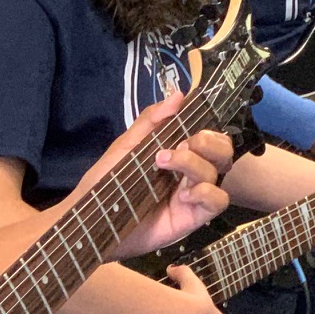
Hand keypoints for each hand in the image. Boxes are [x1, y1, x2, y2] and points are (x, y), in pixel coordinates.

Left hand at [93, 93, 233, 260]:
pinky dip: (206, 192)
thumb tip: (179, 94)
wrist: (92, 219)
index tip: (185, 125)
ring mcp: (193, 195)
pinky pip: (218, 201)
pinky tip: (183, 195)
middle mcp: (190, 172)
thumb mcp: (126, 146)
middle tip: (181, 145)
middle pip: (222, 151)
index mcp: (177, 153)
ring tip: (163, 164)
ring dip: (195, 163)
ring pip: (218, 172)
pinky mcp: (193, 217)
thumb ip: (151, 121)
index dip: (205, 128)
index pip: (208, 135)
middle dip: (208, 142)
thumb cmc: (106, 182)